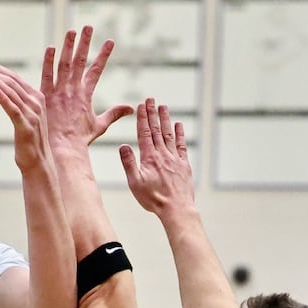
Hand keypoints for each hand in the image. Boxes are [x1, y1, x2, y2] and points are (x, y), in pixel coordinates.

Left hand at [0, 59, 51, 172]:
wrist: (39, 162)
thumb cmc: (29, 140)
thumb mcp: (24, 117)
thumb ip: (17, 102)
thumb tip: (2, 90)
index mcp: (36, 98)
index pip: (15, 78)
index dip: (0, 69)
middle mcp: (36, 102)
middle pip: (12, 82)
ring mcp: (32, 114)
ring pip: (11, 92)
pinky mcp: (26, 126)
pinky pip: (13, 110)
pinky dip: (4, 99)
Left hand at [42, 26, 131, 149]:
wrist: (63, 148)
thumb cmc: (80, 139)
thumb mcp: (100, 125)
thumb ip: (114, 114)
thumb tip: (131, 108)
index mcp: (86, 95)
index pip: (97, 70)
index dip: (104, 55)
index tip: (110, 41)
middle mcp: (74, 90)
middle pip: (80, 61)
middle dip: (85, 43)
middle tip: (88, 26)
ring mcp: (59, 91)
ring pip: (64, 64)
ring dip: (68, 46)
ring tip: (72, 31)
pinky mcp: (46, 95)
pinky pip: (46, 75)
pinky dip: (48, 62)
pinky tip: (51, 48)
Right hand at [118, 98, 194, 216]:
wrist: (176, 209)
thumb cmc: (153, 198)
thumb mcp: (134, 183)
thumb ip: (129, 163)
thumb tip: (123, 146)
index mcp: (149, 157)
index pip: (144, 133)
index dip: (142, 118)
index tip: (141, 105)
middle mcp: (162, 154)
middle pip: (157, 129)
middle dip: (153, 113)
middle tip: (151, 99)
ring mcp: (174, 158)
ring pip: (169, 134)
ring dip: (166, 119)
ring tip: (164, 106)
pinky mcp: (184, 165)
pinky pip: (181, 145)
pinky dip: (179, 134)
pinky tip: (179, 125)